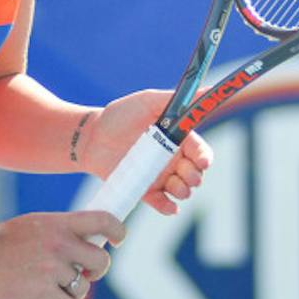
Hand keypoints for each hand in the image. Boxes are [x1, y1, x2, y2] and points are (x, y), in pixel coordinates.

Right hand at [0, 210, 121, 298]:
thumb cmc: (6, 241)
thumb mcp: (38, 224)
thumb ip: (63, 231)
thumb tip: (89, 242)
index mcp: (61, 224)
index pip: (104, 221)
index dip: (119, 231)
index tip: (118, 241)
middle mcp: (61, 244)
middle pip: (102, 261)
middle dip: (97, 271)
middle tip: (86, 273)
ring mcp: (53, 269)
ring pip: (83, 287)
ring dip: (74, 292)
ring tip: (57, 288)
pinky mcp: (43, 292)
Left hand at [81, 89, 213, 215]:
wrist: (90, 136)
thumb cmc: (120, 115)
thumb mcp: (149, 102)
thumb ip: (177, 100)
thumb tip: (207, 91)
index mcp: (176, 139)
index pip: (199, 151)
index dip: (204, 157)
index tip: (202, 162)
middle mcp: (171, 159)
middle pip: (195, 173)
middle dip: (195, 177)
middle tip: (186, 174)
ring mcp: (158, 176)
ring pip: (182, 190)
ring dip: (184, 191)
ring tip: (174, 186)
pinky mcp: (144, 190)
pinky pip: (162, 203)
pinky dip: (169, 207)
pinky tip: (170, 206)